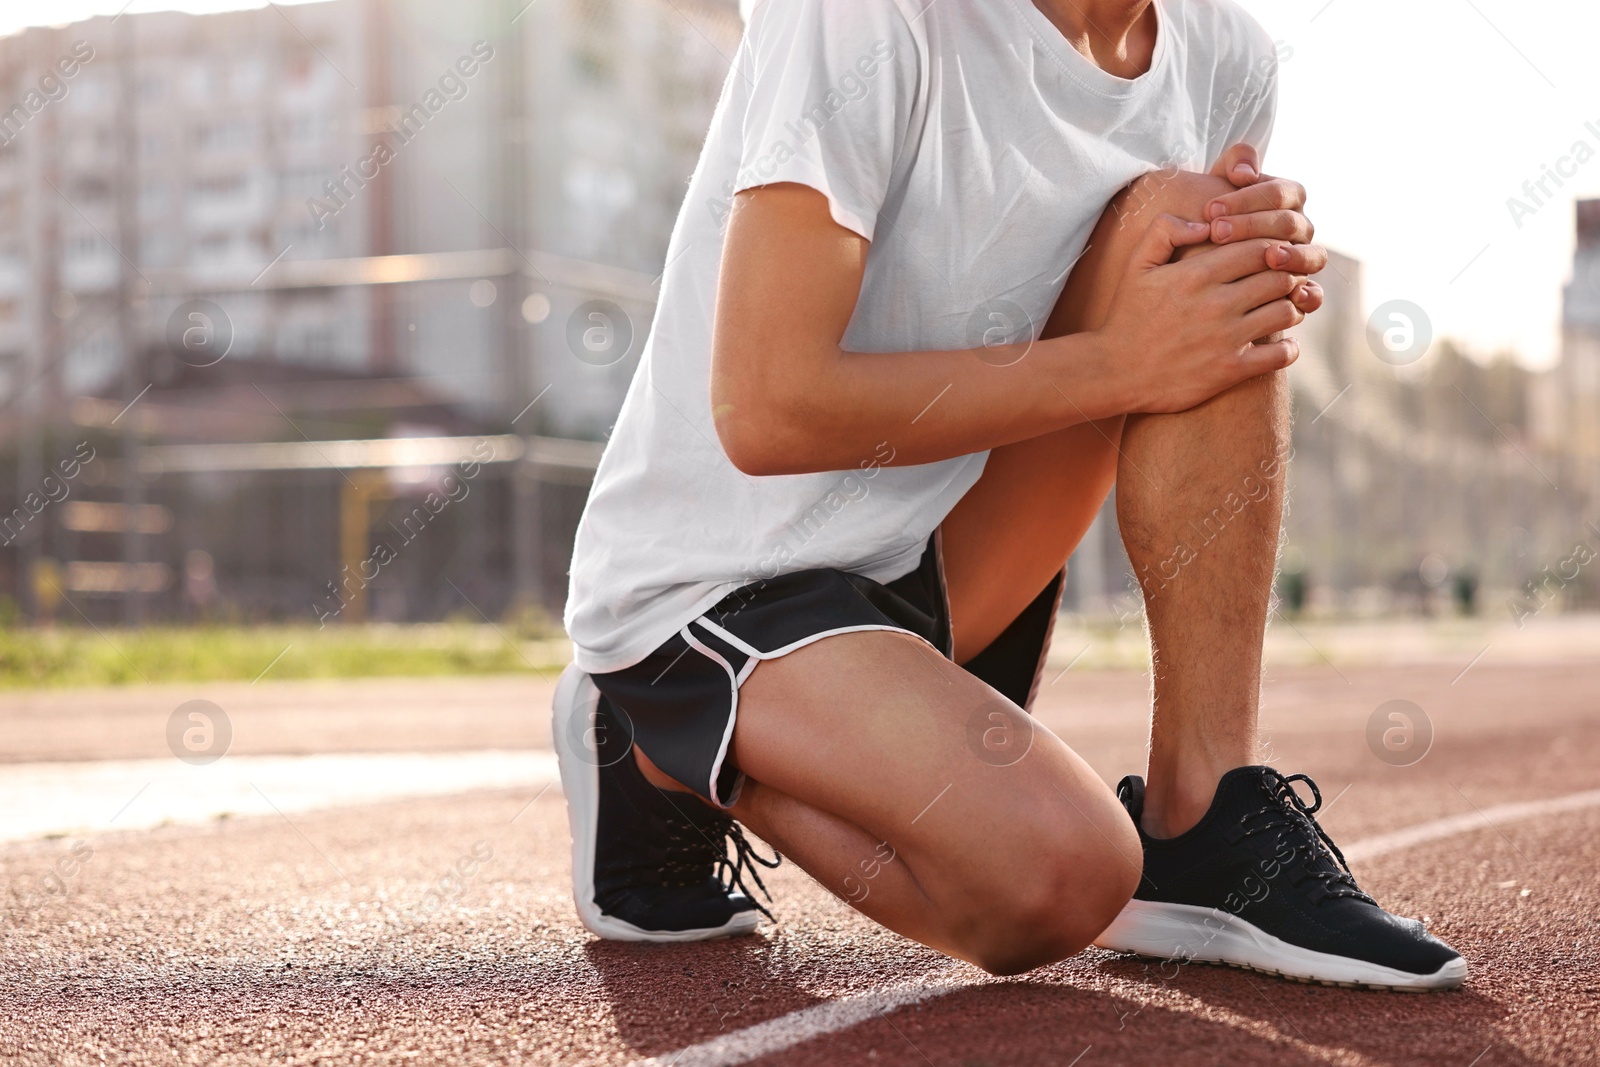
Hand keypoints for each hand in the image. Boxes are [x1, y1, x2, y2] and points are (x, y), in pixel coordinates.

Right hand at [1097, 213, 1303, 413]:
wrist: (1114, 372)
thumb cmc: (1127, 317)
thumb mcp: (1136, 266)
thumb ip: (1165, 230)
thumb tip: (1206, 222)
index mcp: (1196, 274)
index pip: (1259, 246)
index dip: (1271, 246)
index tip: (1268, 256)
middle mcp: (1215, 304)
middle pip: (1279, 276)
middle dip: (1286, 274)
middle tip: (1281, 280)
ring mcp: (1225, 339)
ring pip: (1286, 310)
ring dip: (1290, 306)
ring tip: (1280, 308)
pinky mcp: (1230, 370)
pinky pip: (1281, 354)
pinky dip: (1288, 347)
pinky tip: (1277, 344)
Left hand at [1208, 143, 1323, 314]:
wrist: (1192, 262)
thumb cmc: (1206, 219)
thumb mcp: (1215, 185)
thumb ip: (1233, 163)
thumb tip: (1244, 171)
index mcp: (1285, 198)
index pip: (1279, 193)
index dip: (1247, 198)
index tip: (1210, 208)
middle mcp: (1298, 227)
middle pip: (1290, 223)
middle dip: (1254, 226)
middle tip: (1218, 232)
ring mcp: (1302, 258)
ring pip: (1312, 255)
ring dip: (1294, 256)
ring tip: (1269, 257)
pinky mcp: (1296, 290)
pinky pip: (1314, 294)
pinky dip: (1310, 296)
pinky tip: (1295, 297)